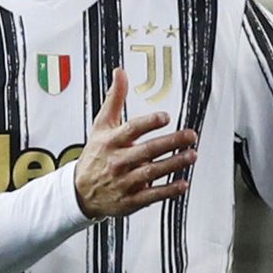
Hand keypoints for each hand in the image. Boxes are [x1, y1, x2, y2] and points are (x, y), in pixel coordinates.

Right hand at [74, 68, 197, 218]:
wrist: (80, 191)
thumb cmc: (95, 154)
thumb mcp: (101, 125)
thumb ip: (114, 99)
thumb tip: (120, 73)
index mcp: (111, 141)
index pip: (132, 129)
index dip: (149, 122)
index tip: (165, 117)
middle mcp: (118, 161)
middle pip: (147, 150)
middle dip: (171, 143)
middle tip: (190, 136)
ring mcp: (125, 181)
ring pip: (152, 172)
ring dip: (174, 164)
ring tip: (192, 156)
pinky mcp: (130, 200)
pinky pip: (152, 196)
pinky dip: (168, 190)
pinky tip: (183, 183)